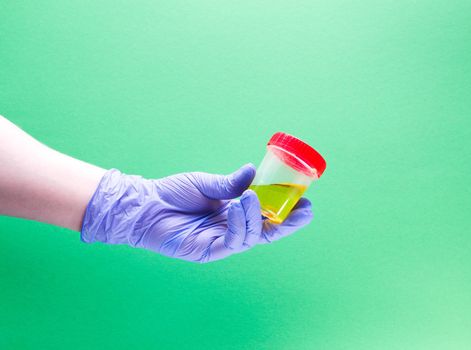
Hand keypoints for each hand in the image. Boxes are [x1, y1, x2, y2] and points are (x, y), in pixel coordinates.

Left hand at [81, 164, 312, 262]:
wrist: (145, 203)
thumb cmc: (173, 193)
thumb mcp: (207, 183)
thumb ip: (230, 184)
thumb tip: (253, 172)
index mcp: (232, 213)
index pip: (265, 216)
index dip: (284, 211)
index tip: (304, 201)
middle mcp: (230, 229)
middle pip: (266, 231)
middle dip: (287, 223)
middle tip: (306, 210)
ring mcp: (221, 242)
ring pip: (252, 236)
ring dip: (258, 217)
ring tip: (254, 197)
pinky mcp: (208, 251)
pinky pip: (232, 241)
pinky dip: (240, 224)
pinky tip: (240, 205)